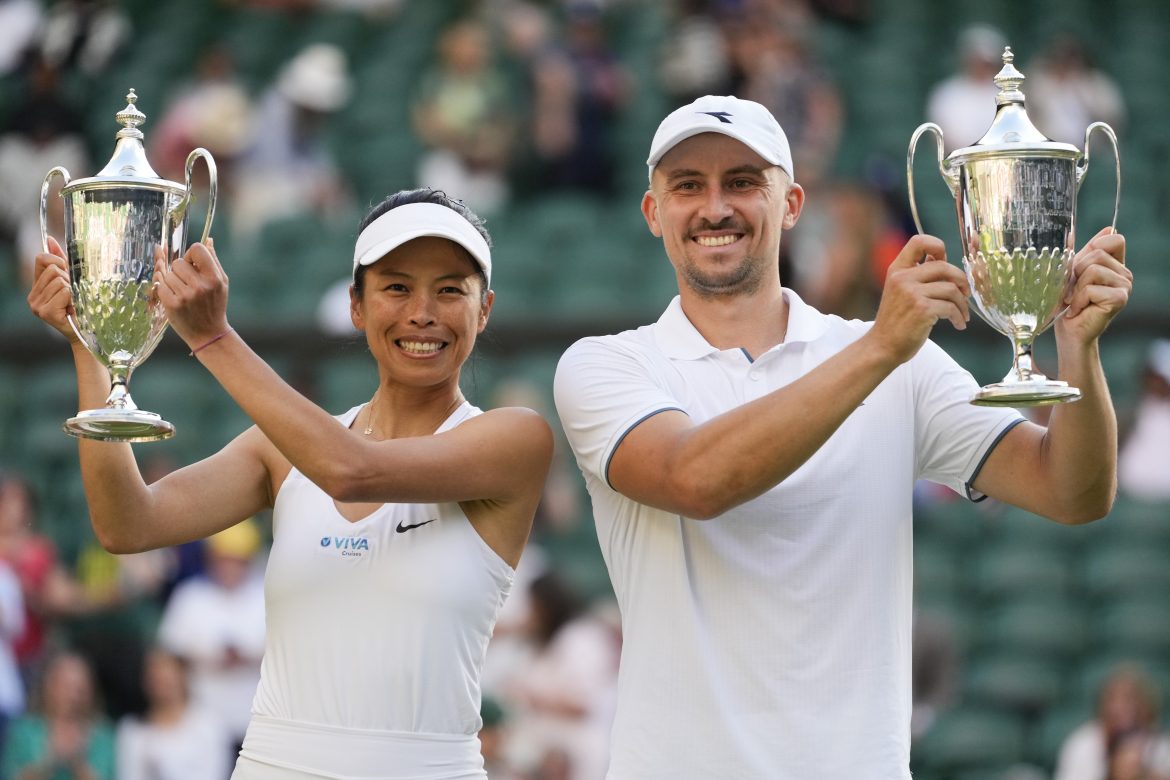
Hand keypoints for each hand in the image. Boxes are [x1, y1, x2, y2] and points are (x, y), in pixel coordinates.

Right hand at [27, 236, 80, 344]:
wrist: (87, 332)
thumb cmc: (81, 306)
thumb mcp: (71, 280)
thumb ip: (60, 260)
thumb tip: (49, 238)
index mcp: (37, 286)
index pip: (41, 259)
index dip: (58, 259)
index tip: (68, 270)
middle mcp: (32, 296)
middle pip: (53, 269)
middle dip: (69, 279)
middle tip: (73, 295)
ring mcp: (36, 305)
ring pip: (59, 281)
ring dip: (73, 290)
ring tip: (73, 303)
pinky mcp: (45, 312)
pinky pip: (63, 291)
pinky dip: (73, 298)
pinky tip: (72, 309)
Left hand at [153, 239, 230, 348]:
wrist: (209, 334)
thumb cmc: (214, 306)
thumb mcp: (221, 283)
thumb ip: (213, 260)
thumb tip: (207, 240)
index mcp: (214, 278)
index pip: (196, 249)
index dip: (191, 255)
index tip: (192, 265)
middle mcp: (200, 286)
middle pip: (178, 262)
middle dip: (180, 270)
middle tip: (187, 283)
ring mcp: (185, 296)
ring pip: (167, 274)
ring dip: (171, 281)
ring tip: (183, 293)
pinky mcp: (172, 305)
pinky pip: (160, 286)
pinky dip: (164, 290)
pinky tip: (174, 298)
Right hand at [868, 234, 969, 364]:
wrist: (883, 346)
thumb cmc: (895, 321)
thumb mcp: (900, 291)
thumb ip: (917, 275)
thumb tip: (941, 260)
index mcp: (897, 270)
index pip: (919, 241)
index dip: (937, 247)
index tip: (944, 261)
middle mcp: (903, 278)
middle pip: (943, 266)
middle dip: (960, 280)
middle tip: (964, 293)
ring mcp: (912, 293)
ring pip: (951, 288)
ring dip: (962, 303)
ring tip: (962, 314)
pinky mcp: (922, 309)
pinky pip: (951, 307)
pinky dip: (959, 316)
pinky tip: (958, 324)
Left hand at [1056, 227, 1130, 345]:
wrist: (1069, 330)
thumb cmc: (1068, 302)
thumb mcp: (1070, 272)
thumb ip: (1077, 251)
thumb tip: (1077, 229)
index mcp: (1115, 264)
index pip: (1114, 239)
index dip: (1095, 247)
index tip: (1079, 266)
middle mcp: (1124, 273)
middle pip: (1098, 254)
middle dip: (1076, 271)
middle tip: (1071, 290)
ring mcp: (1125, 286)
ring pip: (1093, 270)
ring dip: (1075, 287)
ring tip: (1074, 300)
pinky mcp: (1120, 298)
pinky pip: (1091, 288)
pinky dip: (1078, 299)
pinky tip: (1078, 309)